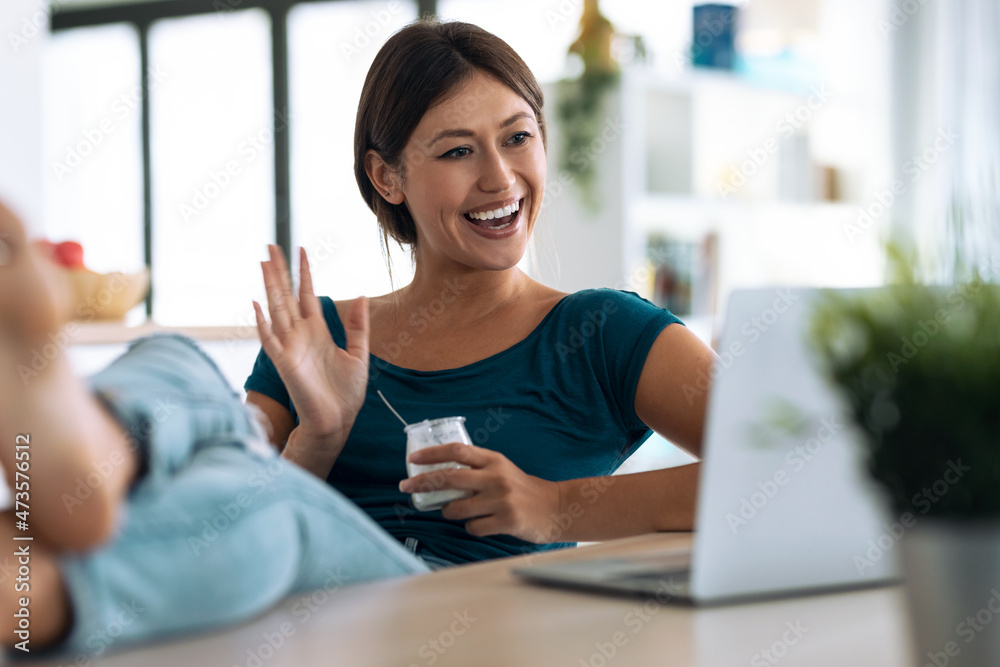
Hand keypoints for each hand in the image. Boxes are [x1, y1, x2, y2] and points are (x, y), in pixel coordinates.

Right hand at [254, 245, 368, 447]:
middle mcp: (301, 335)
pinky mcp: (285, 364)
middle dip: (280, 271)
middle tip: (272, 245)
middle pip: (286, 296)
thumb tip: (361, 296)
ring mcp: (290, 347)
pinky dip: (262, 324)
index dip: (304, 272)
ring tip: (264, 263)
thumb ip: (358, 326)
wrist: (338, 421)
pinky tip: (256, 305)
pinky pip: (270, 340)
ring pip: (276, 310)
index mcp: (318, 331)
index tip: (302, 249)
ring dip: (269, 287)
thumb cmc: (346, 393)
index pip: (307, 294)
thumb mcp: (359, 354)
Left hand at [398, 444, 561, 543]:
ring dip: (448, 511)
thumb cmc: (522, 488)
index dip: (431, 454)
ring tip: (456, 511)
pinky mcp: (506, 521)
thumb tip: (438, 472)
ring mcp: (501, 500)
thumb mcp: (502, 469)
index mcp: (494, 461)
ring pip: (456, 508)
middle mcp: (496, 478)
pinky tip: (482, 523)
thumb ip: (476, 468)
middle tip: (405, 487)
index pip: (457, 451)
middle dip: (422, 482)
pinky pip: (473, 527)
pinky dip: (471, 526)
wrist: (555, 507)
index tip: (413, 459)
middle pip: (449, 478)